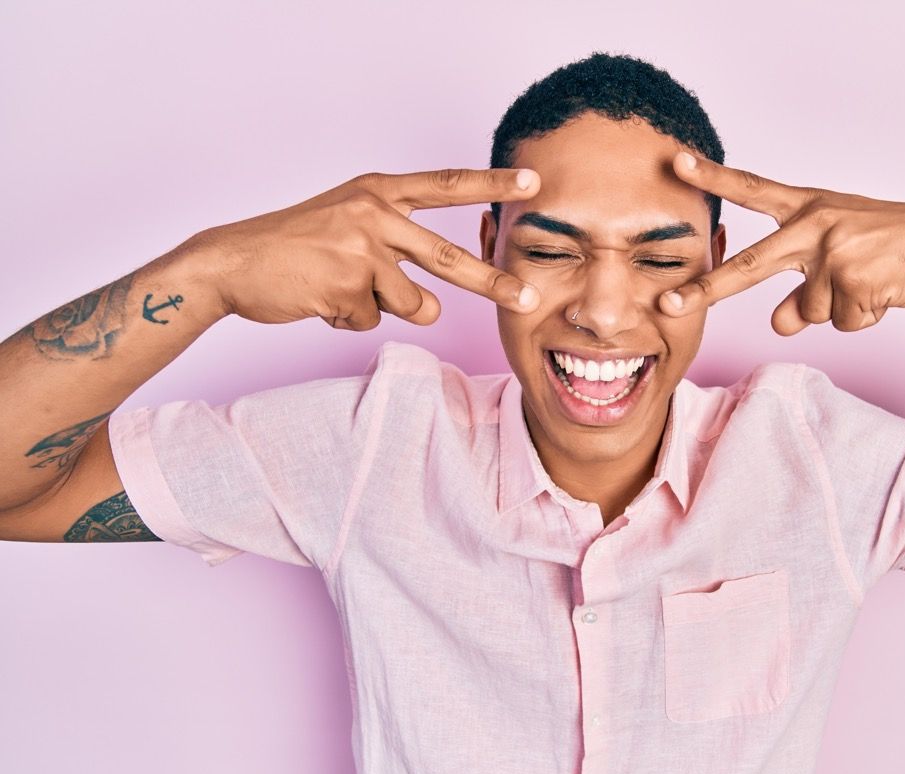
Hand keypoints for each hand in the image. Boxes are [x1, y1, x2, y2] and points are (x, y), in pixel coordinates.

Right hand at [189, 168, 541, 329]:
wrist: (231, 263)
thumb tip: (435, 309)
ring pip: (413, 303)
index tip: (533, 182)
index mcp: (378, 191)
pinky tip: (318, 298)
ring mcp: (360, 250)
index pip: (447, 185)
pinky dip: (349, 319)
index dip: (492, 184)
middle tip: (530, 297)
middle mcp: (374, 213)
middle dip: (494, 283)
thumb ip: (400, 259)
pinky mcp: (346, 285)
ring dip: (383, 308)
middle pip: (449, 257)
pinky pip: (373, 321)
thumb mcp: (351, 231)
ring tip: (339, 287)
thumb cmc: (295, 248)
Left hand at [660, 152, 904, 334]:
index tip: (676, 162)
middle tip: (667, 306)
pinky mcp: (858, 279)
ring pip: (811, 310)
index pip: (753, 190)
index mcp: (809, 208)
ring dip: (842, 309)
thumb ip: (801, 293)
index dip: (714, 176)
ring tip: (874, 281)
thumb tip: (775, 324)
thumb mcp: (839, 262)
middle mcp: (817, 223)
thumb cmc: (892, 251)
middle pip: (750, 266)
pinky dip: (865, 318)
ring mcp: (836, 250)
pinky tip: (887, 291)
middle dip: (707, 290)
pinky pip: (843, 323)